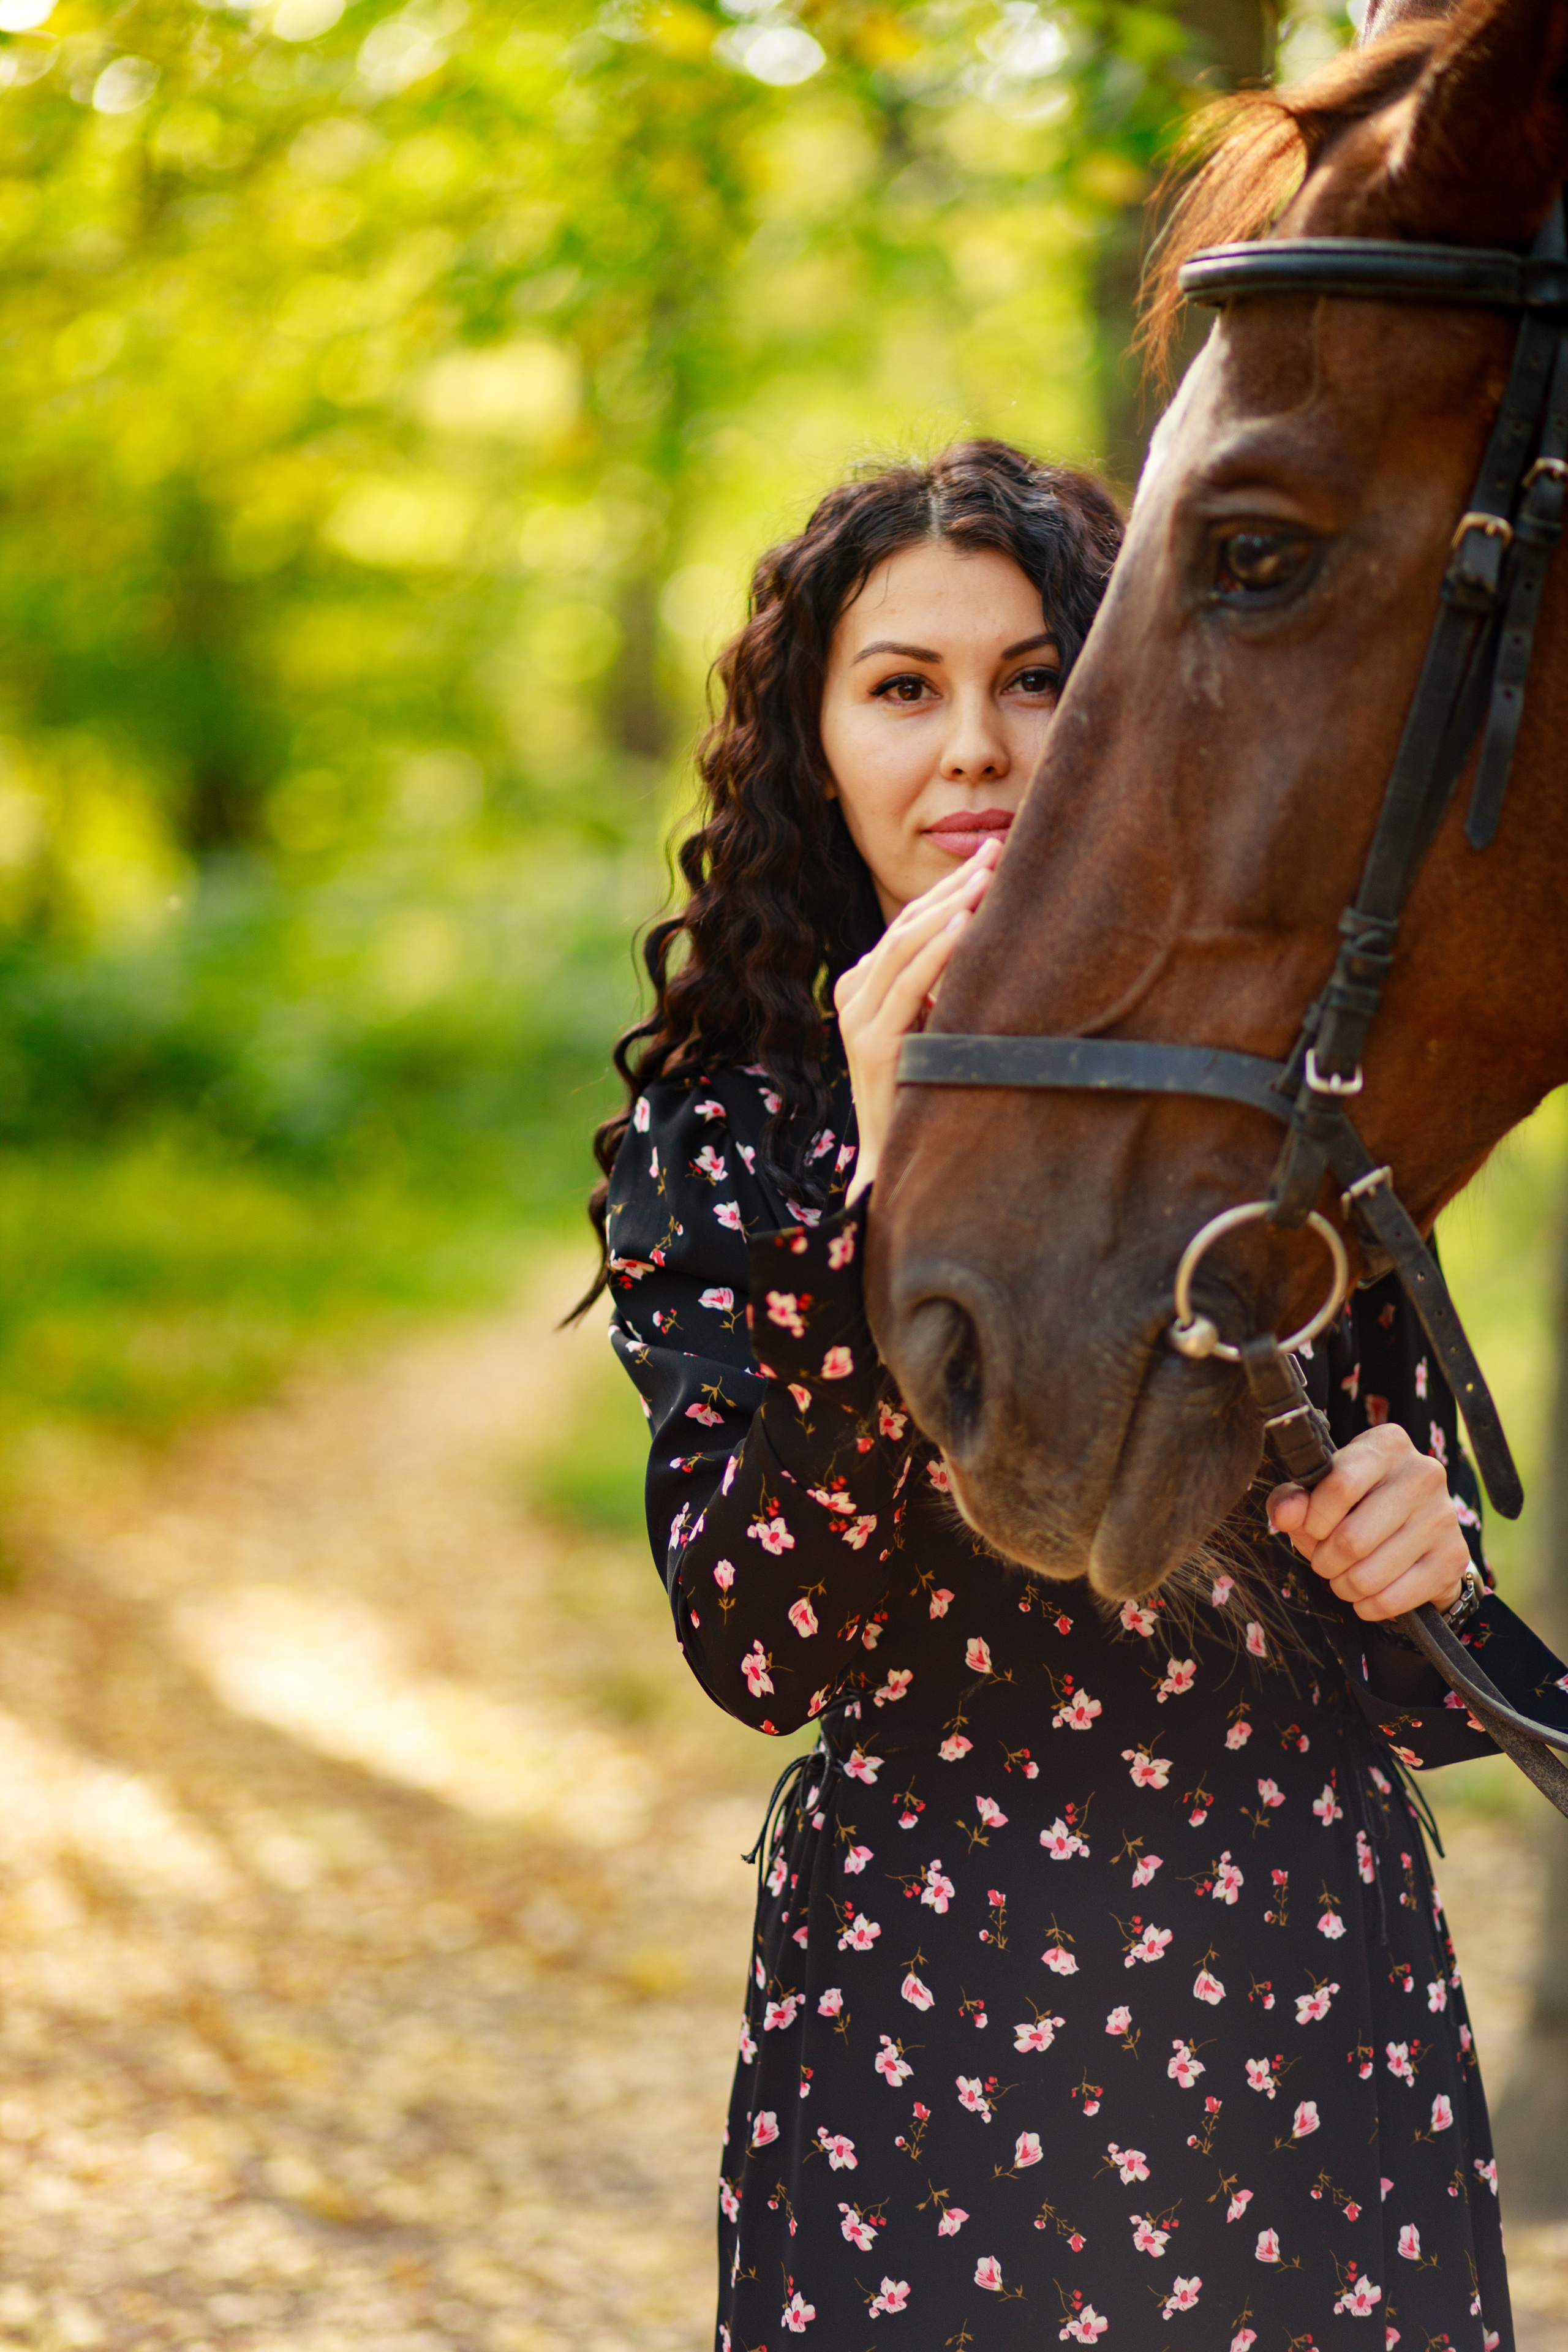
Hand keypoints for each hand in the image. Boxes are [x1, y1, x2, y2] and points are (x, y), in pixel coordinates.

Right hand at [835, 839, 999, 1206]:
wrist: (893, 1155)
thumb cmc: (922, 1088)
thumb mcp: (930, 1024)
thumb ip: (939, 986)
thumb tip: (986, 939)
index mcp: (863, 984)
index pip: (907, 923)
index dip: (948, 887)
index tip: (991, 857)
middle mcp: (853, 994)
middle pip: (906, 924)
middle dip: (954, 885)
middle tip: (998, 852)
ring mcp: (857, 1017)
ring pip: (905, 945)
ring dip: (950, 907)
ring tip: (987, 877)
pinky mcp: (872, 1041)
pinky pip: (907, 986)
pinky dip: (936, 952)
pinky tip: (964, 926)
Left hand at [1266, 1423, 1469, 1622]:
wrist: (1417, 1537)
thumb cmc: (1357, 1508)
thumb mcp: (1319, 1494)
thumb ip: (1293, 1500)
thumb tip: (1284, 1514)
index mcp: (1387, 1445)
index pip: (1338, 1484)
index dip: (1312, 1519)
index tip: (1310, 1529)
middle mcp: (1423, 1473)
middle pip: (1351, 1538)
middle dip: (1325, 1561)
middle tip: (1325, 1560)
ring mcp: (1443, 1516)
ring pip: (1368, 1575)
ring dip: (1344, 1586)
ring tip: (1344, 1577)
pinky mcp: (1453, 1557)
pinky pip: (1392, 1599)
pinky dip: (1368, 1606)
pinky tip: (1368, 1594)